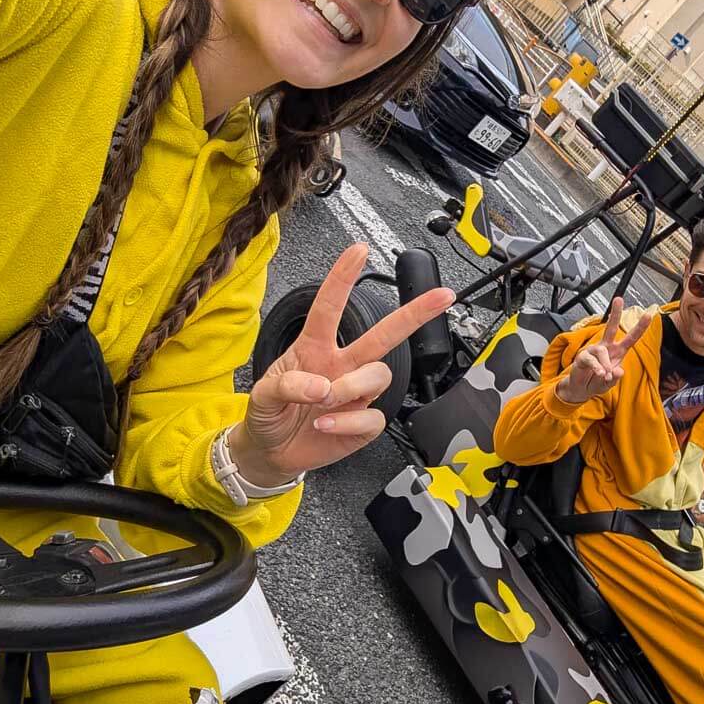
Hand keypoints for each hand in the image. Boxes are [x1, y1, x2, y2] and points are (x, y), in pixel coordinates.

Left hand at [229, 244, 452, 485]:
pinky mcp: (363, 423)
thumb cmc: (269, 414)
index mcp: (315, 348)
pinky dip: (346, 422)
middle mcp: (342, 365)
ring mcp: (355, 393)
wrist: (272, 452)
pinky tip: (325, 426)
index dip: (343, 278)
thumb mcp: (262, 395)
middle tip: (441, 296)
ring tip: (325, 401)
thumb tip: (322, 385)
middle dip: (414, 313)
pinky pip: (372, 415)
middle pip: (383, 334)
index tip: (359, 250)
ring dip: (352, 386)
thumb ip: (286, 384)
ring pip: (379, 374)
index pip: (330, 307)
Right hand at [555, 298, 652, 405]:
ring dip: (605, 365)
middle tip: (618, 300)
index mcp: (618, 352)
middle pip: (611, 328)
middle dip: (615, 314)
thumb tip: (617, 371)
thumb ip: (615, 378)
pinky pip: (591, 359)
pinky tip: (600, 373)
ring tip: (605, 375)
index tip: (648, 315)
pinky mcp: (583, 356)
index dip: (640, 327)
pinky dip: (597, 368)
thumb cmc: (597, 381)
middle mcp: (606, 348)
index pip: (631, 338)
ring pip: (602, 351)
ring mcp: (594, 351)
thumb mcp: (610, 384)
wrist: (581, 389)